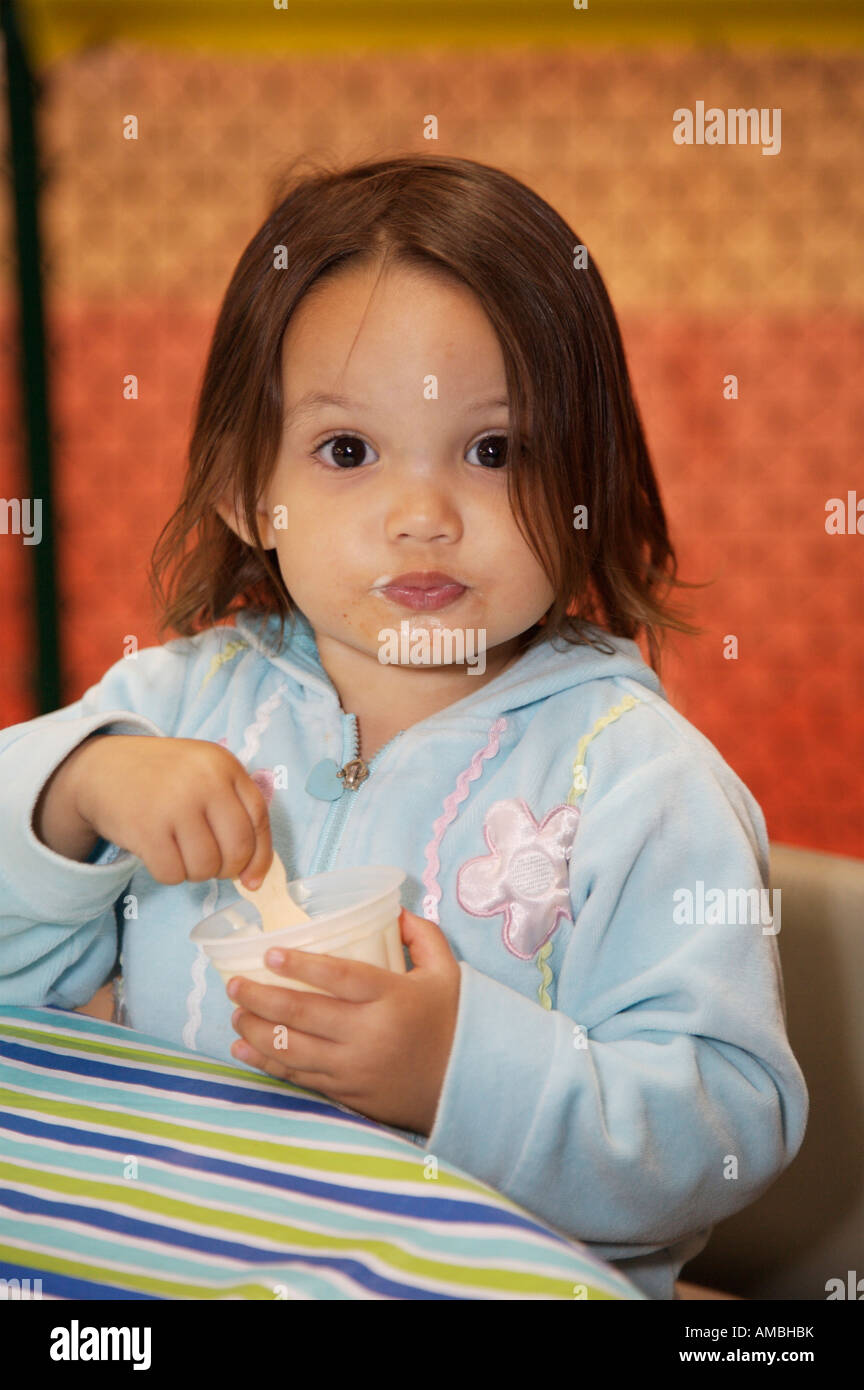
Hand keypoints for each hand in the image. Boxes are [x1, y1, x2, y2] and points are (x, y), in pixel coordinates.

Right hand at [69, 735, 272, 888]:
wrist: (102, 767)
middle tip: (210, 865)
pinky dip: (169, 874)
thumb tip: (253, 877)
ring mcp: (174, 804)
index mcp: (223, 765)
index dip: (261, 856)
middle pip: (237, 849)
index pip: (259, 818)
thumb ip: (233, 812)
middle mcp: (203, 781)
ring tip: (180, 854)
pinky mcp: (145, 829)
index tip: (253, 878)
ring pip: (206, 867)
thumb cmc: (162, 778)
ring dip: (195, 872)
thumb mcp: (204, 775)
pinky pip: (173, 874)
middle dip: (227, 869)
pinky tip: (159, 854)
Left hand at [227, 907, 460, 1135]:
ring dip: (255, 1030)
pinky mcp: (346, 1092)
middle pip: (304, 1014)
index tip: (270, 954)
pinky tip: (243, 1048)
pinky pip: (298, 1077)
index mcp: (392, 998)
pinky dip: (266, 1062)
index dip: (302, 966)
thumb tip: (392, 909)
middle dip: (260, 997)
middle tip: (233, 983)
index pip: (340, 978)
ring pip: (292, 1048)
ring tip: (234, 1011)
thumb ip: (421, 935)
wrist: (465, 1085)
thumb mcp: (447, 971)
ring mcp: (354, 1068)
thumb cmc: (453, 1021)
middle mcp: (369, 1034)